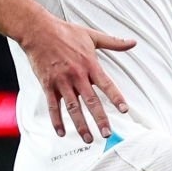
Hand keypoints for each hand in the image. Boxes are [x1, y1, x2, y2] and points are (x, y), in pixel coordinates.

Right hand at [20, 15, 133, 142]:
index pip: (106, 84)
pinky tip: (61, 132)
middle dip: (100, 119)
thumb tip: (133, 42)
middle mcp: (77, 75)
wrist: (38, 31)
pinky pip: (53, 106)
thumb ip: (113, 42)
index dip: (116, 98)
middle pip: (91, 101)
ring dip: (81, 125)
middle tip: (107, 133)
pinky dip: (56, 120)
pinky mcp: (48, 85)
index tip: (124, 110)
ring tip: (88, 139)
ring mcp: (62, 82)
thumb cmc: (65, 32)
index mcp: (89, 64)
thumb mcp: (91, 35)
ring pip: (73, 108)